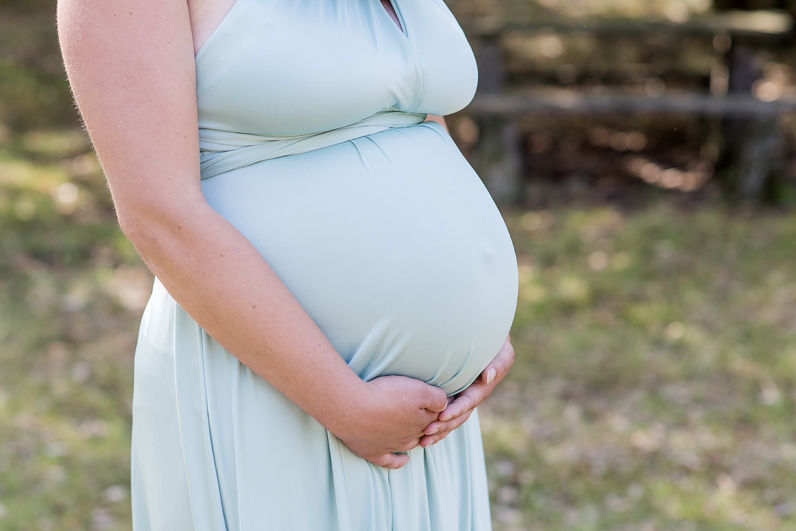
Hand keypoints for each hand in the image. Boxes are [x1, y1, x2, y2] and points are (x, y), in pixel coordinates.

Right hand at [332, 375, 447, 468]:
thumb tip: (445, 405)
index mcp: (421, 420)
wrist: (352, 408)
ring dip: (416, 439)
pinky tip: (404, 460)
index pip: (437, 415)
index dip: (439, 407)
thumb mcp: (418, 389)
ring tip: (419, 433)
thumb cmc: (385, 395)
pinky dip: (398, 461)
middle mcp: (409, 435)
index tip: (439, 400)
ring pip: (410, 444)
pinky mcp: (372, 451)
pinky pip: (390, 461)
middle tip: (429, 414)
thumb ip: (436, 398)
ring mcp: (391, 445)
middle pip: (424, 430)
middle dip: (430, 424)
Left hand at [418, 335, 513, 447]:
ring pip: (450, 419)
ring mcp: (461, 398)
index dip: (456, 410)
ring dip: (438, 431)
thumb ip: (498, 363)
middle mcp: (472, 396)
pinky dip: (435, 424)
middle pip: (458, 416)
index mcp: (482, 388)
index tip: (443, 416)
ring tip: (422, 441)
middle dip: (443, 426)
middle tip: (426, 433)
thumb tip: (488, 377)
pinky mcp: (452, 395)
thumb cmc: (494, 342)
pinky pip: (444, 412)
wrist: (485, 337)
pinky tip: (421, 434)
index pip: (469, 402)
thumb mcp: (502, 351)